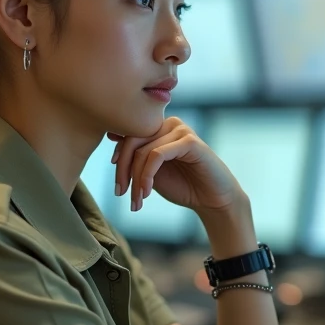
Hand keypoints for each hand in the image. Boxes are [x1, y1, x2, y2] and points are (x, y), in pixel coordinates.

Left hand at [111, 117, 243, 214]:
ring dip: (136, 180)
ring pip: (143, 151)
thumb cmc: (183, 186)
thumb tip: (111, 141)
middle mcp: (169, 124)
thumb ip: (135, 159)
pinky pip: (157, 155)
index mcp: (159, 128)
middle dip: (122, 171)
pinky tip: (147, 192)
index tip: (118, 188)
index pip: (127, 137)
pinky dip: (147, 175)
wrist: (213, 200)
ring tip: (137, 201)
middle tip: (121, 194)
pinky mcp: (189, 141)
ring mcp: (180, 130)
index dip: (118, 162)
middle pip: (132, 142)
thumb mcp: (152, 172)